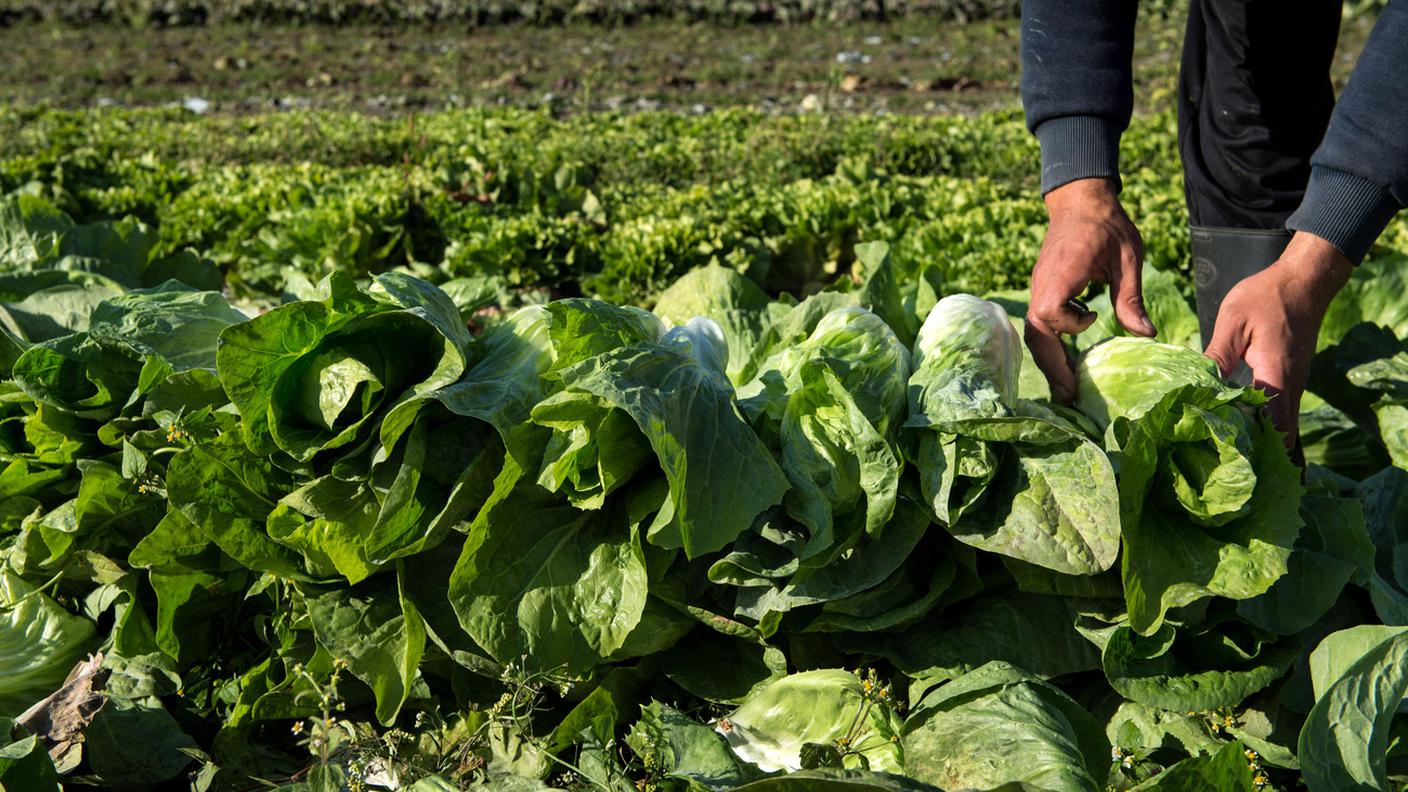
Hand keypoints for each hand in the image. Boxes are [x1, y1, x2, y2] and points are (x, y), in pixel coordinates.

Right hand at [1025, 178, 1155, 403]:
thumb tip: (1146, 335)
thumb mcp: (1128, 258)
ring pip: (1034, 332)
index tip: (1094, 319)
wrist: (1081, 201)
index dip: (1069, 325)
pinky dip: (1051, 346)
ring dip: (1049, 360)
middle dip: (1051, 365)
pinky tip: (1069, 357)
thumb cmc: (1108, 226)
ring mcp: (1039, 289)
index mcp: (1062, 274)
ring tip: (1067, 387)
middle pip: (1035, 333)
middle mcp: (1042, 284)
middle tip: (1070, 396)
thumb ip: (1131, 297)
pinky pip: (1039, 325)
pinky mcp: (1042, 291)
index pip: (1048, 313)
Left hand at [1203, 231, 1352, 444]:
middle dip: (1256, 449)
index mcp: (1277, 374)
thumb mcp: (1233, 321)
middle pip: (1279, 432)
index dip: (1250, 440)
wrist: (1304, 282)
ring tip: (1225, 450)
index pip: (1269, 421)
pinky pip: (1280, 411)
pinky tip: (1237, 427)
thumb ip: (1217, 355)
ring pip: (1281, 424)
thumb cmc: (1266, 297)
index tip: (1224, 453)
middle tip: (1221, 461)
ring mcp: (1295, 386)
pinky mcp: (1291, 382)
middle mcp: (1292, 386)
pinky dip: (1263, 423)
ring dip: (1259, 437)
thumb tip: (1197, 384)